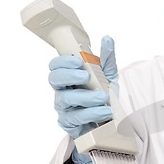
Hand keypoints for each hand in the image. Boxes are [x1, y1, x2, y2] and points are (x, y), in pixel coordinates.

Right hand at [48, 35, 117, 163]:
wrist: (109, 122)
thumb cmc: (102, 96)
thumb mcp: (107, 77)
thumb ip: (106, 59)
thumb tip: (107, 39)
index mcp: (68, 77)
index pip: (56, 66)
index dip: (63, 61)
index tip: (78, 60)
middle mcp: (62, 91)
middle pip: (54, 80)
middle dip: (70, 76)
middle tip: (86, 76)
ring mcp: (64, 108)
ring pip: (66, 99)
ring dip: (86, 97)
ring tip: (104, 98)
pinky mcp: (69, 124)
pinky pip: (76, 118)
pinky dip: (92, 114)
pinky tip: (105, 112)